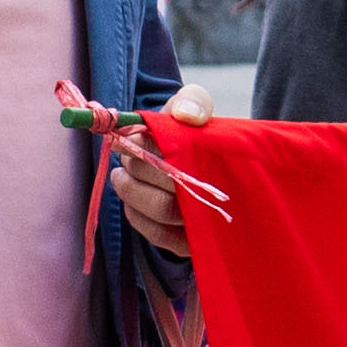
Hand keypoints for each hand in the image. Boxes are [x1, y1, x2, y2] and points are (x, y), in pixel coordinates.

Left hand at [111, 91, 212, 260]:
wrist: (206, 166)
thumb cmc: (194, 135)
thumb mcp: (196, 108)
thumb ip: (194, 102)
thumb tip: (187, 116)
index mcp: (226, 155)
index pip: (188, 150)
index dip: (151, 144)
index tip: (130, 137)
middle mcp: (223, 192)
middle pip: (175, 176)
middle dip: (138, 165)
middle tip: (124, 154)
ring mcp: (209, 221)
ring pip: (163, 209)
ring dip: (132, 190)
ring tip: (119, 176)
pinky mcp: (193, 244)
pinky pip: (160, 235)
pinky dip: (138, 216)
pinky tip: (130, 203)